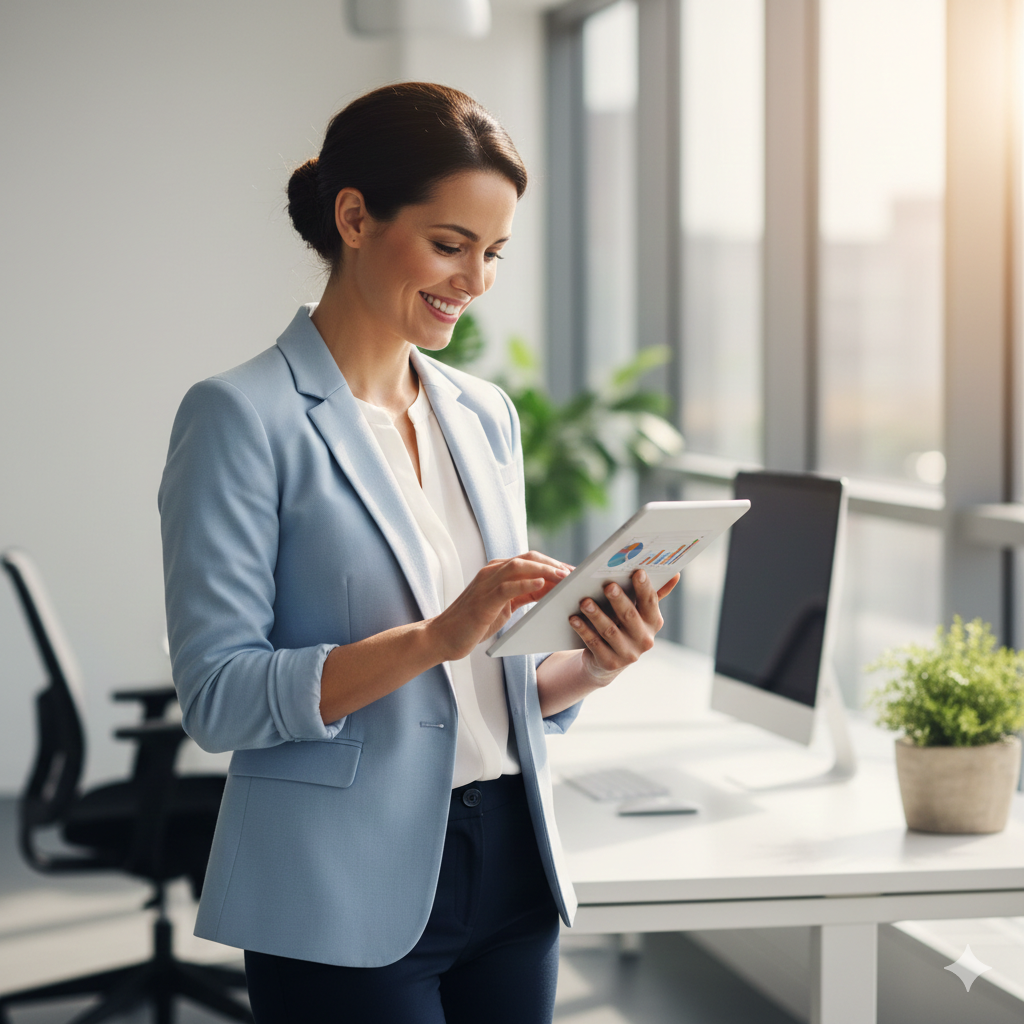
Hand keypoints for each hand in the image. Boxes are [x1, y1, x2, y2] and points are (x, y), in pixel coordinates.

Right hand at [429, 551, 569, 661]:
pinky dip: (526, 583)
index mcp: (497, 572)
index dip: (553, 564)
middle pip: (528, 558)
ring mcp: (486, 583)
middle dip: (553, 564)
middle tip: (574, 573)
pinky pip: (508, 586)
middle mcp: (491, 572)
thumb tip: (551, 590)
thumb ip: (523, 595)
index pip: (530, 560)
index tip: (574, 572)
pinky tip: (542, 584)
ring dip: (545, 569)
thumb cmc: (474, 623)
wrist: (444, 637)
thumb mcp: (504, 606)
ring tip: (564, 576)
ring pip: (520, 566)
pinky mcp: (483, 599)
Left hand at [569, 569, 678, 683]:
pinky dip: (583, 630)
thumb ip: (653, 594)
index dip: (644, 587)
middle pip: (629, 616)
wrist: (608, 661)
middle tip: (607, 585)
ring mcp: (627, 654)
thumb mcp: (639, 613)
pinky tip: (573, 618)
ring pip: (609, 631)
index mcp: (654, 622)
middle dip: (618, 600)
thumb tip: (676, 574)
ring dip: (596, 615)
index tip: (637, 571)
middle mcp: (644, 639)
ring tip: (584, 601)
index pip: (651, 602)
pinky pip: (594, 643)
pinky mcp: (609, 662)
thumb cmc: (625, 627)